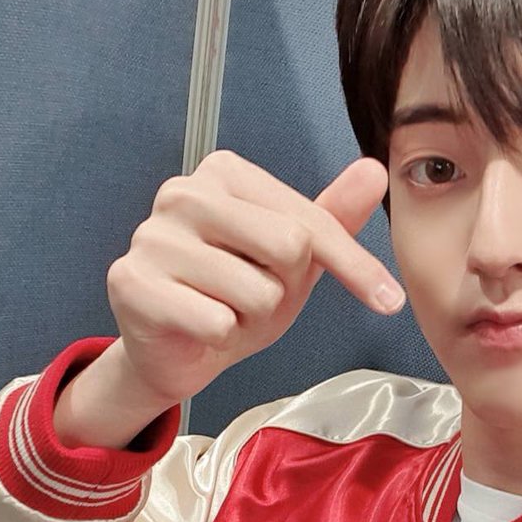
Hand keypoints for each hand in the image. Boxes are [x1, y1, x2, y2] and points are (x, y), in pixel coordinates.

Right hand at [105, 150, 405, 407]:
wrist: (175, 352)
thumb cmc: (233, 298)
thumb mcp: (294, 262)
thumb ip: (332, 218)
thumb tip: (375, 168)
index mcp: (223, 173)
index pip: (310, 222)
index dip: (354, 267)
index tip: (389, 301)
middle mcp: (183, 192)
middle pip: (288, 247)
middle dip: (284, 291)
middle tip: (253, 300)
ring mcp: (152, 235)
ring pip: (255, 291)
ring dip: (251, 319)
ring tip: (225, 313)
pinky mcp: (132, 282)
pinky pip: (216, 322)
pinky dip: (220, 338)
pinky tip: (197, 328)